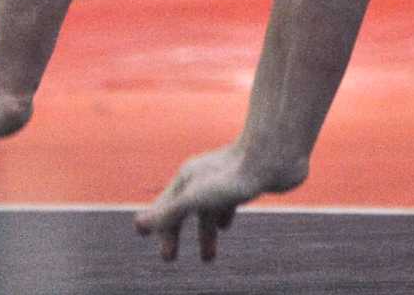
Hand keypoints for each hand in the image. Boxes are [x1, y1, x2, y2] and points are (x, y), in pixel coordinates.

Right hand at [135, 143, 300, 262]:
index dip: (157, 228)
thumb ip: (168, 213)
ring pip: (208, 209)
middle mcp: (204, 176)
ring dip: (204, 232)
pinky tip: (226, 225)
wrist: (275, 154)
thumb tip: (137, 225)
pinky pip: (228, 201)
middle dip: (174, 233)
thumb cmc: (233, 176)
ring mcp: (225, 179)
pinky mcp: (245, 181)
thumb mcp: (196, 199)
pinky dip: (223, 215)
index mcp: (188, 178)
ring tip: (208, 258)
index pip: (165, 209)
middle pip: (182, 209)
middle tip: (169, 258)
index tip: (152, 244)